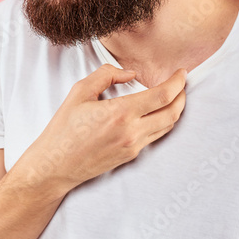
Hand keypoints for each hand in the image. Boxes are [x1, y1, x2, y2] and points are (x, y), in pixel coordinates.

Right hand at [15, 63, 187, 193]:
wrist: (55, 166)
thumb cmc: (63, 128)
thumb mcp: (79, 92)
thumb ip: (106, 74)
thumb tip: (130, 74)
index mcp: (120, 113)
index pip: (162, 96)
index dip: (177, 82)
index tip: (182, 72)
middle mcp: (132, 132)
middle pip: (172, 112)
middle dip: (183, 95)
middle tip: (182, 83)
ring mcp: (134, 147)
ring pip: (167, 127)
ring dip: (176, 109)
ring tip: (174, 96)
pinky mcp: (131, 156)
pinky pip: (155, 136)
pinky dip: (163, 122)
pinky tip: (158, 112)